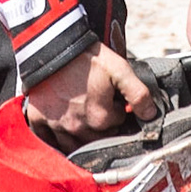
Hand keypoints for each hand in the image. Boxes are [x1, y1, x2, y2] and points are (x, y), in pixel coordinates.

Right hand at [23, 42, 157, 152]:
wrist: (52, 46)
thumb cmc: (87, 57)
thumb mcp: (119, 69)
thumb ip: (138, 94)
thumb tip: (151, 115)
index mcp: (100, 118)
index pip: (117, 125)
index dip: (117, 110)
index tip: (112, 97)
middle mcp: (78, 129)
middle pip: (98, 138)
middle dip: (102, 124)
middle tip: (97, 103)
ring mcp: (57, 127)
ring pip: (75, 145)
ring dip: (82, 135)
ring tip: (82, 113)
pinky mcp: (39, 121)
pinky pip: (49, 142)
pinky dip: (57, 139)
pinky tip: (63, 127)